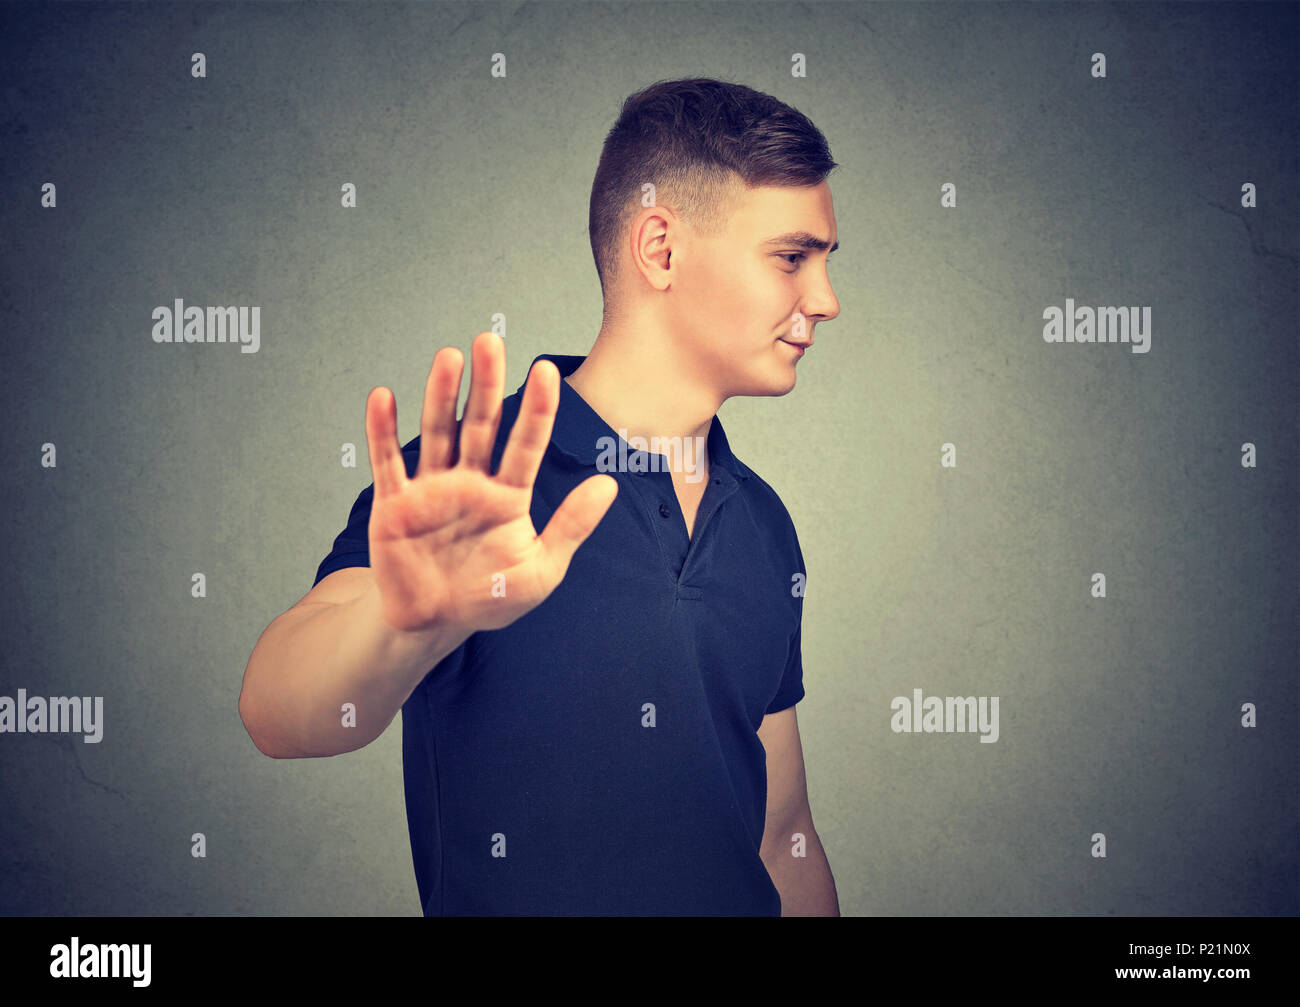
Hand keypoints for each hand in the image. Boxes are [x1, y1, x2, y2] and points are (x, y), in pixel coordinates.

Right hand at [363, 332, 617, 634]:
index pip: (526, 444)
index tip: (546, 371)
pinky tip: (383, 397)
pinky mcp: (394, 505)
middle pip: (480, 425)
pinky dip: (383, 431)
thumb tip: (609, 485)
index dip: (536, 409)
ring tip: (449, 357)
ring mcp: (432, 490)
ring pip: (438, 433)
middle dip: (486, 384)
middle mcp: (471, 482)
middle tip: (491, 340)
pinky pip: (389, 463)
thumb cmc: (492, 598)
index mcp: (508, 496)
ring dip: (441, 395)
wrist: (436, 624)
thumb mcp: (542, 569)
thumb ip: (572, 526)